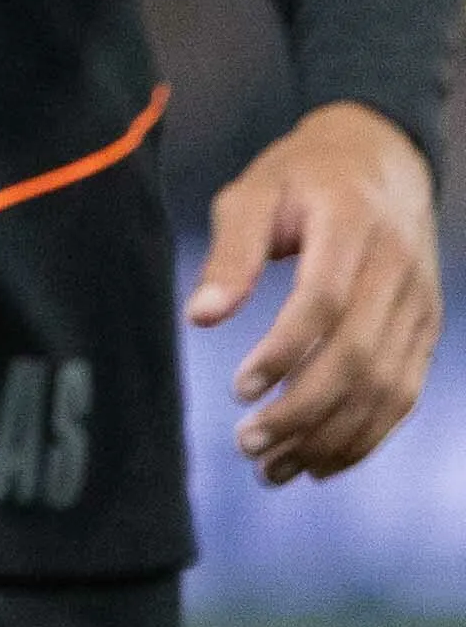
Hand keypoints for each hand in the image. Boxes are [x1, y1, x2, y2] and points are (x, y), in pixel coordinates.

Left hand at [192, 98, 444, 484]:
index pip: (324, 301)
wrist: (382, 157)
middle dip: (304, 411)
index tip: (238, 389)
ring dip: (333, 437)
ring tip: (275, 469)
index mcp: (351, 226)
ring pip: (385, 386)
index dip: (284, 351)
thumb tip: (199, 316)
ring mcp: (421, 304)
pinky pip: (404, 392)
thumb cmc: (302, 175)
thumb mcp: (253, 192)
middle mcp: (398, 269)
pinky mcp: (427, 329)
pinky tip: (322, 460)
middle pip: (358, 356)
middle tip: (248, 445)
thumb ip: (230, 252)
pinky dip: (367, 434)